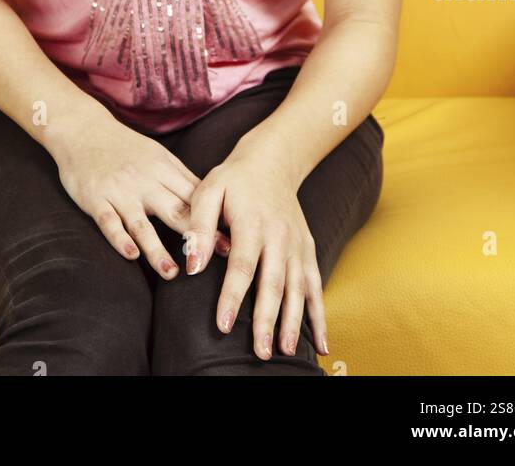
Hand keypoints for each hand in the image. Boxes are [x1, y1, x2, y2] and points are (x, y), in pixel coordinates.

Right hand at [50, 111, 230, 279]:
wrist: (82, 129)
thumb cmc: (124, 147)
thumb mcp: (156, 155)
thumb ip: (179, 179)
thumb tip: (211, 204)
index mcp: (163, 168)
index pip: (194, 197)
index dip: (214, 221)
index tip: (233, 242)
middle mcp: (144, 180)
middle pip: (175, 211)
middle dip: (196, 236)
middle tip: (214, 262)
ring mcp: (119, 191)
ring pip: (142, 225)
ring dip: (158, 251)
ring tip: (173, 274)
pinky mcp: (95, 199)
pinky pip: (109, 222)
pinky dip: (120, 239)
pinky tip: (132, 255)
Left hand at [183, 135, 327, 359]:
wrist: (272, 162)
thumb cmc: (234, 180)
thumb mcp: (209, 190)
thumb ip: (199, 226)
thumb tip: (192, 266)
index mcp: (252, 223)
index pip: (241, 265)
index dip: (232, 296)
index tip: (223, 325)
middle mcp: (279, 237)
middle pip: (273, 283)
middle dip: (267, 319)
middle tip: (259, 351)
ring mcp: (297, 245)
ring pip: (297, 289)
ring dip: (293, 322)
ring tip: (286, 352)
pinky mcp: (308, 251)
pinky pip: (315, 287)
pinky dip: (320, 316)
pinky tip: (322, 343)